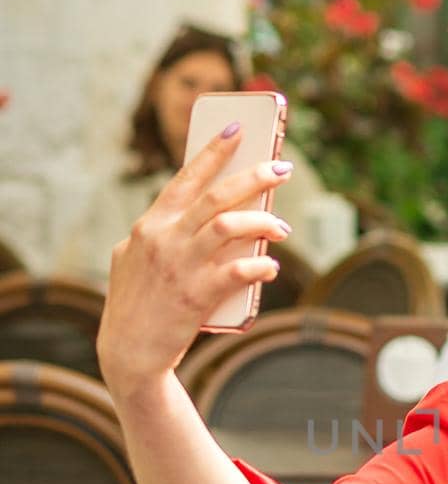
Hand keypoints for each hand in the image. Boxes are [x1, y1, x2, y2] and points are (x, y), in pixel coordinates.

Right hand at [97, 125, 291, 393]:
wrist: (129, 353)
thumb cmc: (136, 304)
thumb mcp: (133, 260)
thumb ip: (159, 236)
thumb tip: (202, 219)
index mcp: (150, 226)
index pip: (186, 178)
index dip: (213, 152)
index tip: (237, 129)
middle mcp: (163, 239)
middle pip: (216, 197)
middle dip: (254, 177)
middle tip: (282, 168)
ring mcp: (179, 266)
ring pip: (228, 227)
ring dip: (262, 222)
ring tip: (282, 227)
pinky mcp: (195, 296)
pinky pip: (237, 272)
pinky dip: (259, 267)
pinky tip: (272, 267)